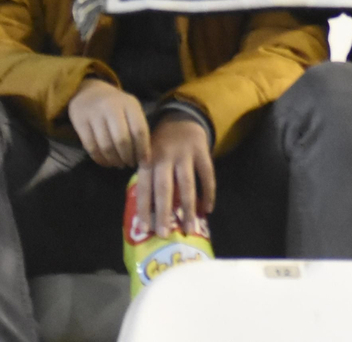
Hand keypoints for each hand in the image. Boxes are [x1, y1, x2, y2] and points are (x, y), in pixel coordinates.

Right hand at [67, 79, 150, 167]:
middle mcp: (112, 107)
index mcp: (129, 104)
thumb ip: (138, 128)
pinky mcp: (80, 122)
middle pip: (122, 140)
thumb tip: (144, 157)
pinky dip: (100, 159)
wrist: (88, 92)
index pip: (139, 130)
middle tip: (130, 164)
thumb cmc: (115, 105)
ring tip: (119, 164)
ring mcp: (94, 114)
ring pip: (106, 146)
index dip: (143, 149)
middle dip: (127, 157)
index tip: (144, 162)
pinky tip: (106, 162)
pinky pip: (91, 147)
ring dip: (114, 160)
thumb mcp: (130, 109)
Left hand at [136, 118, 216, 237]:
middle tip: (164, 234)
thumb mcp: (147, 156)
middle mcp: (164, 157)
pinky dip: (208, 193)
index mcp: (147, 159)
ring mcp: (185, 154)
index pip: (143, 187)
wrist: (180, 116)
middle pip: (163, 188)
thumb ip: (147, 178)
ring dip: (188, 208)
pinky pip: (207, 176)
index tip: (144, 230)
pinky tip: (207, 210)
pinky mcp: (203, 152)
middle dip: (163, 213)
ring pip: (186, 184)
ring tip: (189, 229)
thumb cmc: (160, 145)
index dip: (143, 209)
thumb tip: (146, 214)